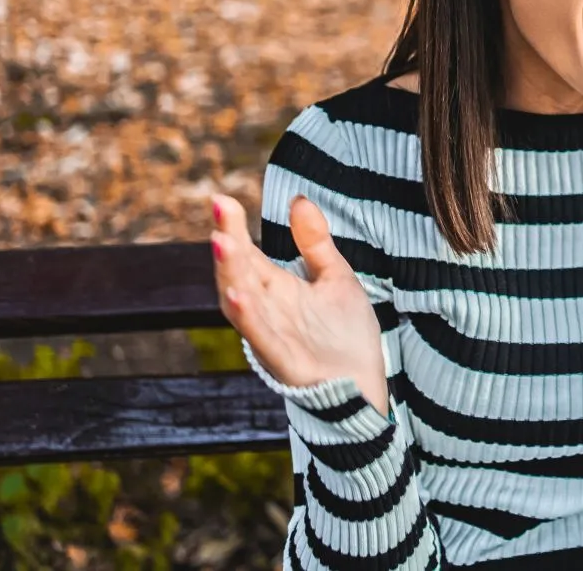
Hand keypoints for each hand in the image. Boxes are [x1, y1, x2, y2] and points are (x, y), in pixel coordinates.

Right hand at [210, 193, 389, 417]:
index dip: (233, 227)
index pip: (247, 254)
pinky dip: (248, 317)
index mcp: (276, 290)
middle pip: (238, 274)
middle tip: (219, 210)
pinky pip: (261, 337)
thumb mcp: (334, 277)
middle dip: (227, 244)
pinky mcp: (285, 360)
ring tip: (222, 242)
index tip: (221, 198)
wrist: (364, 384)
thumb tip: (299, 199)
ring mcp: (273, 336)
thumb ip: (314, 243)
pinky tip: (238, 294)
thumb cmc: (344, 335)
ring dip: (230, 274)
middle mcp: (267, 310)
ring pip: (242, 303)